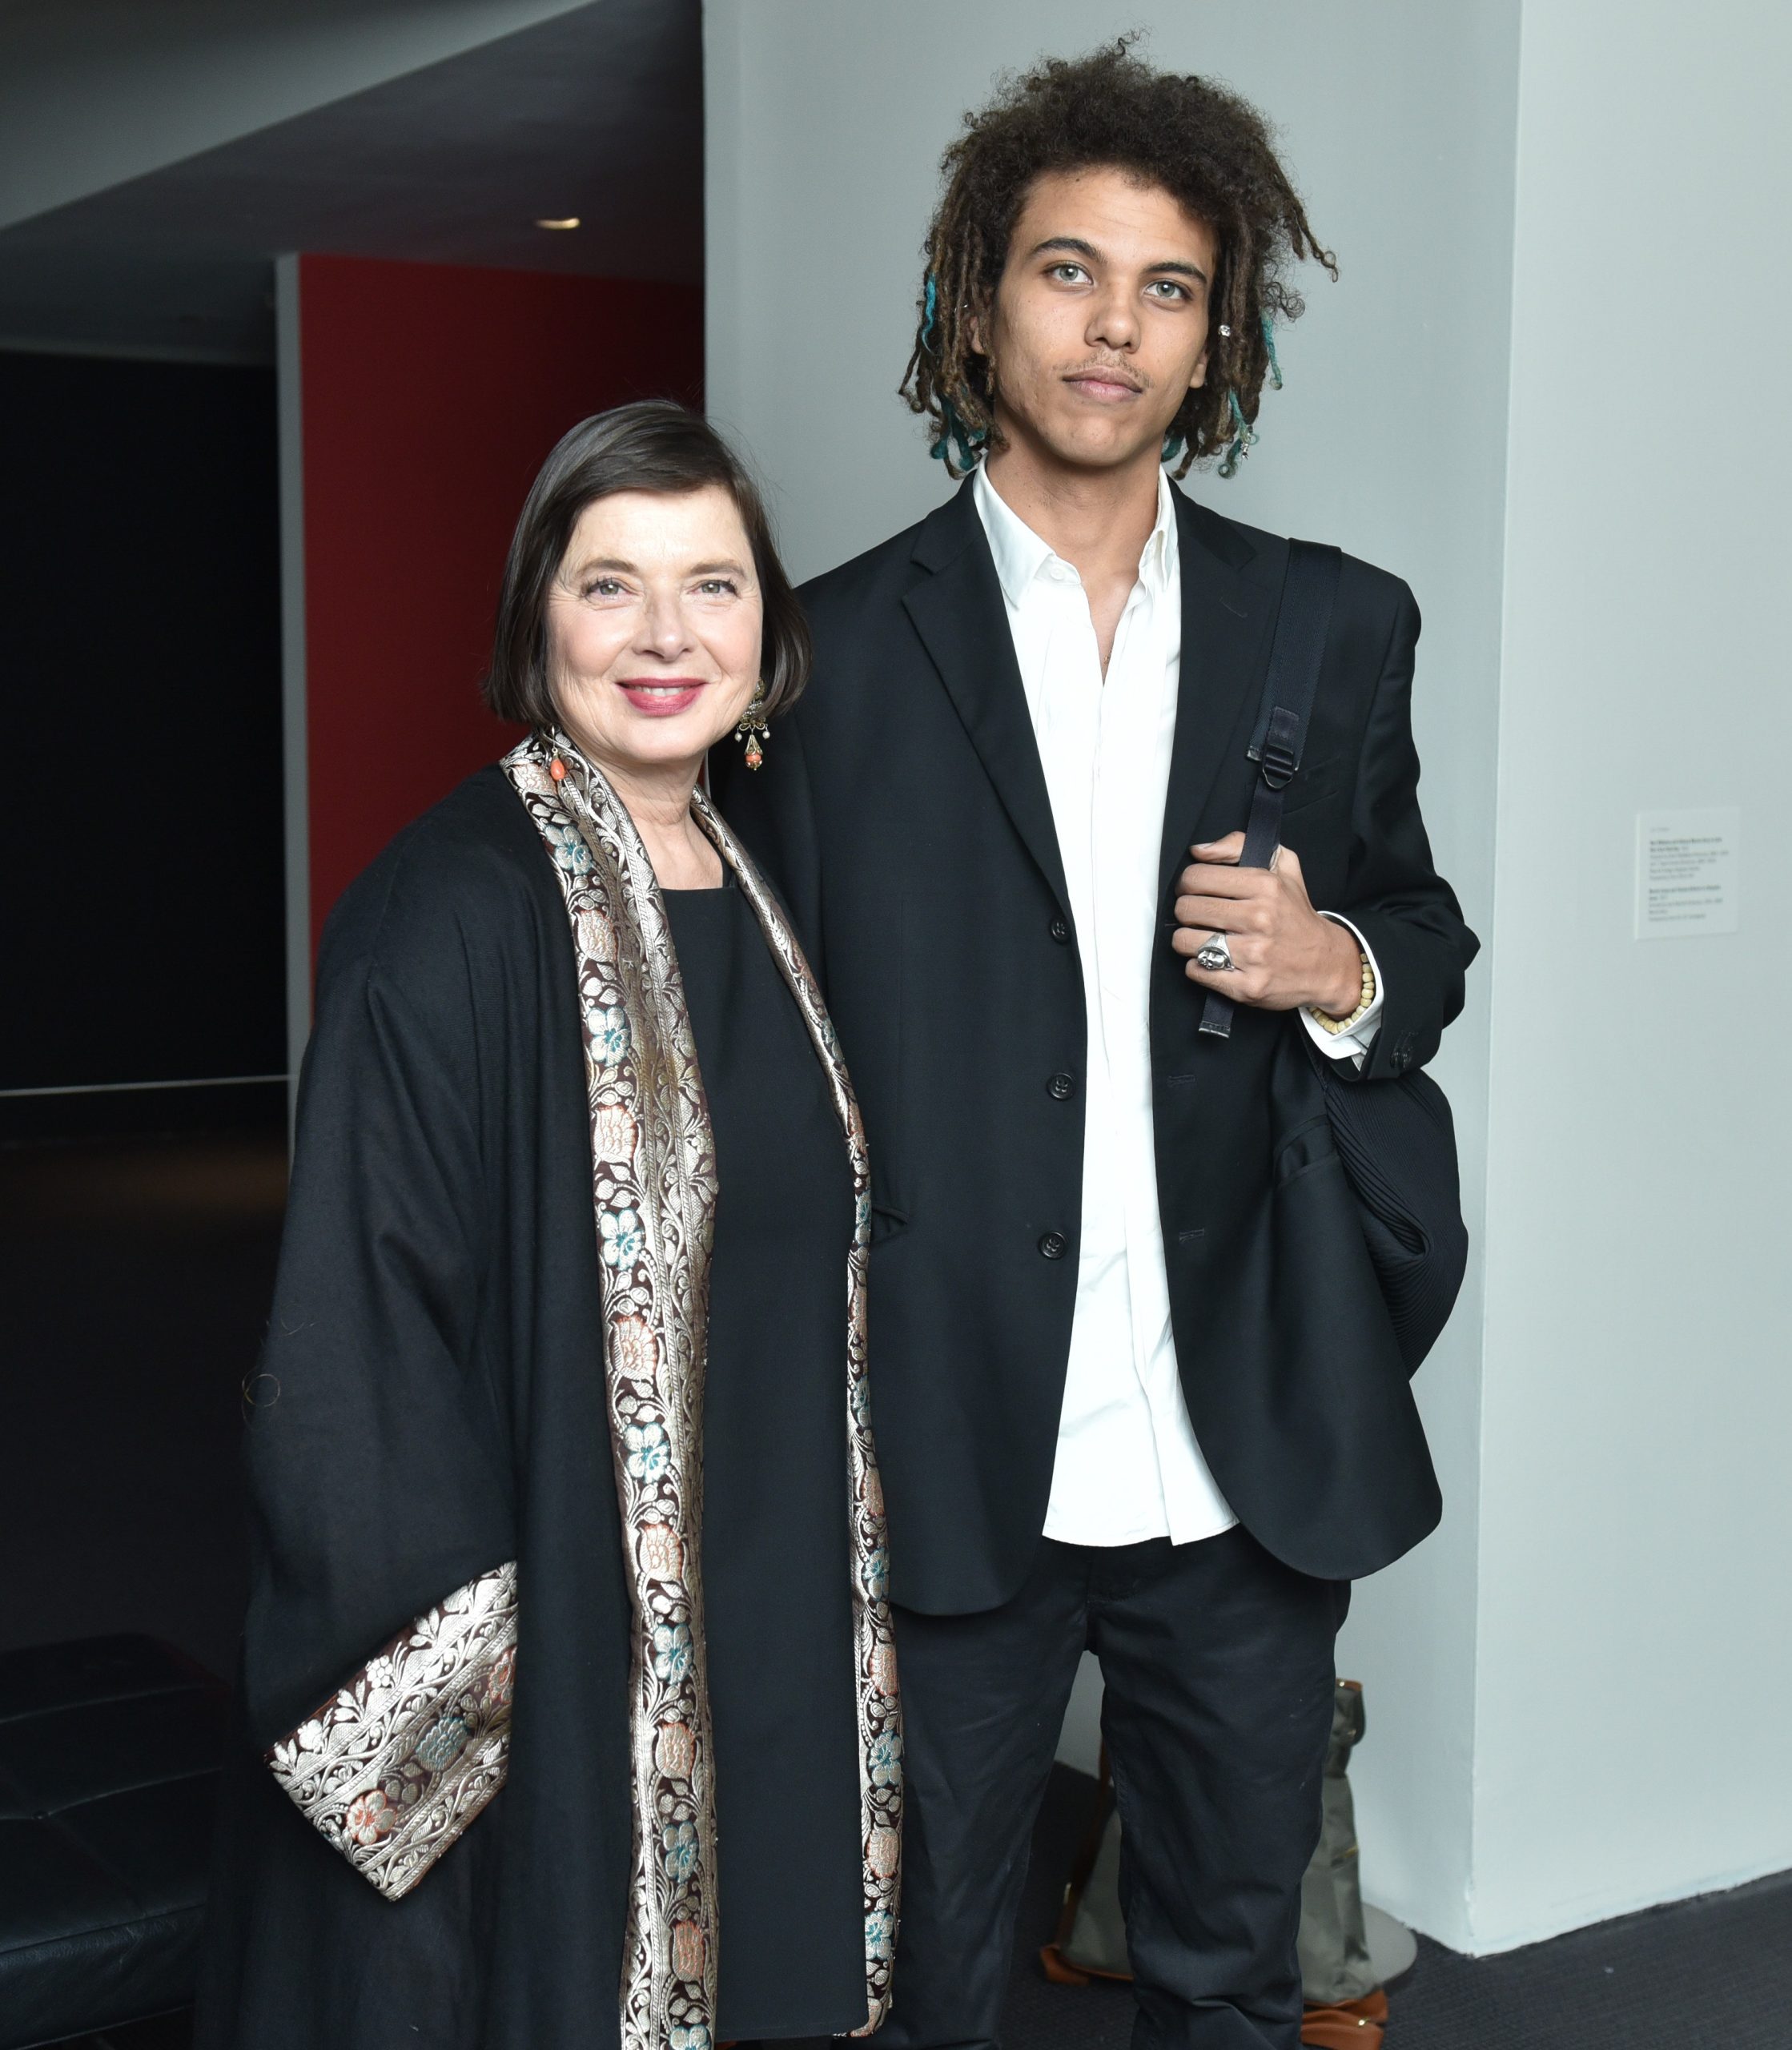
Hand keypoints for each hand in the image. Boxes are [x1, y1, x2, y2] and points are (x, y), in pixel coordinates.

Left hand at [1170, 832, 1362, 1013]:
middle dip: (1186, 912)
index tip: (1193, 890)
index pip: (1196, 877)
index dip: (1187, 883)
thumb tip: (1200, 851)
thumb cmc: (1297, 916)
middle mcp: (1260, 919)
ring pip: (1185, 941)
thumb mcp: (1282, 866)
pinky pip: (1196, 970)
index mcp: (1265, 886)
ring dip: (1187, 940)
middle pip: (1186, 909)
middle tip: (1199, 916)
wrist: (1327, 964)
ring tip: (1203, 938)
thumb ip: (1239, 846)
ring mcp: (1253, 955)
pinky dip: (1198, 966)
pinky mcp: (1247, 986)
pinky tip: (1213, 960)